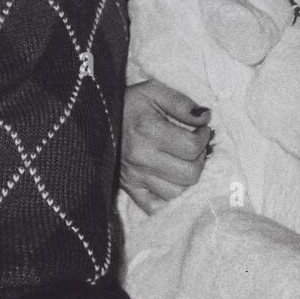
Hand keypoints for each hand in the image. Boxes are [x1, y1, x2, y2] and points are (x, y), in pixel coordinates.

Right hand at [120, 79, 211, 213]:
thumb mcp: (153, 91)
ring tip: (184, 162)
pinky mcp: (129, 189)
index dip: (204, 138)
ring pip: (177, 193)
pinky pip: (156, 207)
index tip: (201, 130)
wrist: (93, 118)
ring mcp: (134, 177)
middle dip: (200, 159)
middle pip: (189, 174)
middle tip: (195, 146)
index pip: (192, 147)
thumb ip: (181, 103)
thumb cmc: (127, 103)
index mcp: (148, 131)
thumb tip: (206, 118)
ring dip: (188, 179)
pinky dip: (169, 200)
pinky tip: (172, 181)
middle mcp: (141, 158)